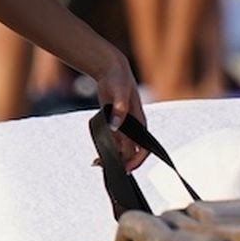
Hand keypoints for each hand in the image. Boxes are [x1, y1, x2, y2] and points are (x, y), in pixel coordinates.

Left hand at [92, 47, 147, 169]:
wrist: (111, 71)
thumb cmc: (119, 80)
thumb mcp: (119, 93)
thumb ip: (119, 109)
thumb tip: (115, 127)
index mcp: (140, 123)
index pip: (143, 148)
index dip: (136, 160)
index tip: (126, 169)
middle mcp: (133, 128)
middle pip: (130, 152)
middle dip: (119, 162)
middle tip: (104, 167)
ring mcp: (123, 127)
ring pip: (120, 149)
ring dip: (111, 158)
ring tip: (97, 163)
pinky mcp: (114, 124)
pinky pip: (112, 142)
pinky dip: (106, 149)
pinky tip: (96, 156)